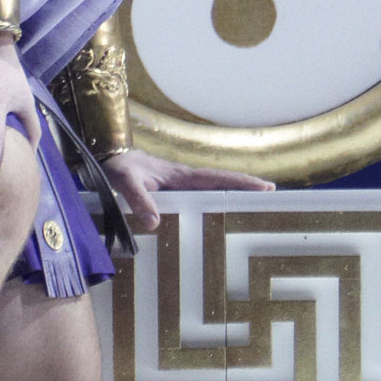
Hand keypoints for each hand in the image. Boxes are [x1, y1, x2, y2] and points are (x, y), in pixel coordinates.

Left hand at [102, 149, 274, 233]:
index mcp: (181, 176)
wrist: (108, 158)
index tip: (265, 187)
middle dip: (246, 188)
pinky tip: (219, 213)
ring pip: (213, 189)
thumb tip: (155, 222)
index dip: (241, 183)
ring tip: (254, 207)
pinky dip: (215, 201)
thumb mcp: (125, 183)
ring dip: (233, 195)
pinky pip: (200, 196)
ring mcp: (181, 184)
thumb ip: (139, 200)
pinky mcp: (173, 191)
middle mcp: (186, 179)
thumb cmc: (118, 168)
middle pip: (222, 183)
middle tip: (272, 195)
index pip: (218, 179)